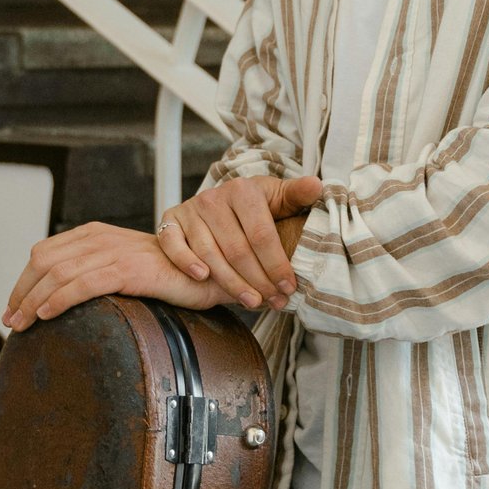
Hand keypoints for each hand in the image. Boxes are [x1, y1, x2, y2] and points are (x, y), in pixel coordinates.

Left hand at [3, 223, 228, 331]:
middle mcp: (100, 238)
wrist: (209, 271)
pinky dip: (58, 300)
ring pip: (57, 274)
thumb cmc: (168, 274)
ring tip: (22, 324)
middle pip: (43, 261)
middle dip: (21, 292)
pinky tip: (46, 315)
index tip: (14, 306)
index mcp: (95, 233)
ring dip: (32, 301)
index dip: (23, 279)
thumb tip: (62, 297)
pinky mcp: (128, 269)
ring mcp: (114, 251)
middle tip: (11, 321)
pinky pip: (82, 284)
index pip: (44, 252)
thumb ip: (96, 270)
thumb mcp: (124, 265)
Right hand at [154, 173, 323, 311]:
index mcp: (243, 191)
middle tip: (274, 301)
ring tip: (251, 302)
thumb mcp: (275, 198)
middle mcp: (214, 198)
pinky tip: (203, 278)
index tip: (289, 287)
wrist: (212, 205)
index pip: (262, 234)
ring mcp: (191, 210)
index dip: (277, 264)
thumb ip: (296, 195)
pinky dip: (187, 261)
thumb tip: (317, 186)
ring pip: (210, 254)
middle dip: (258, 280)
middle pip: (237, 249)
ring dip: (231, 282)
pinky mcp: (171, 221)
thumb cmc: (251, 207)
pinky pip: (174, 245)